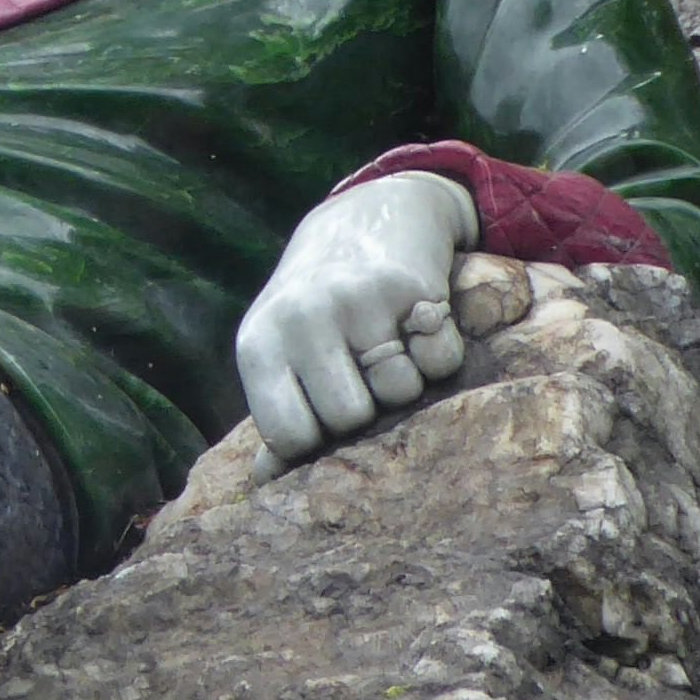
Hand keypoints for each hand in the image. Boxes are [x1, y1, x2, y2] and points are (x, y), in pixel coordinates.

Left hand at [234, 171, 481, 470]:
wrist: (368, 216)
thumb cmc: (316, 306)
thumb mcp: (279, 349)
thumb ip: (277, 413)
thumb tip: (267, 483)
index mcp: (259, 344)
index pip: (290, 435)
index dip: (316, 440)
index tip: (324, 418)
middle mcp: (302, 319)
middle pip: (350, 418)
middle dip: (367, 410)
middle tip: (362, 373)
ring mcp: (357, 301)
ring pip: (401, 392)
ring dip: (405, 381)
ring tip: (387, 345)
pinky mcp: (410, 288)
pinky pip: (441, 362)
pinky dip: (439, 355)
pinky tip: (417, 325)